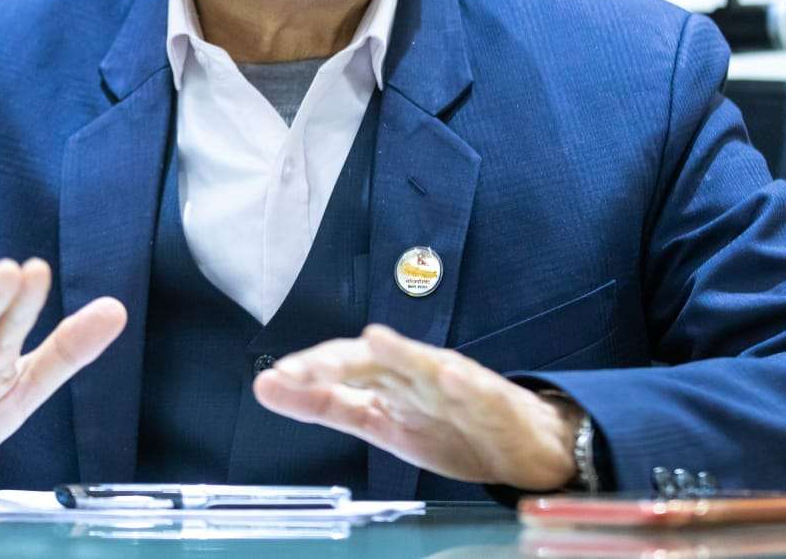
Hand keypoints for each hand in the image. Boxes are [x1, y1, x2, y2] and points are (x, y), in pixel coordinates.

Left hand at [252, 323, 580, 489]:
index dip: (308, 372)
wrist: (520, 444)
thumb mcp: (377, 423)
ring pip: (422, 364)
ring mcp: (453, 382)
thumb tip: (265, 386)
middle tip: (305, 369)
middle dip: (340, 363)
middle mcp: (413, 373)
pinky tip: (449, 372)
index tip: (272, 380)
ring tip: (375, 341)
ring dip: (401, 353)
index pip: (340, 369)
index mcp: (385, 381)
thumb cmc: (446, 427)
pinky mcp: (490, 398)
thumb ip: (325, 405)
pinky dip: (461, 379)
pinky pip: (476, 388)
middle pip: (373, 362)